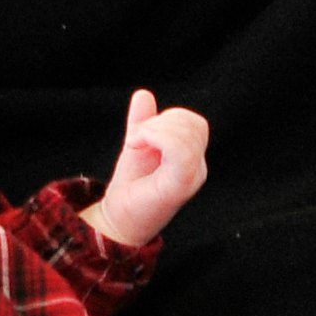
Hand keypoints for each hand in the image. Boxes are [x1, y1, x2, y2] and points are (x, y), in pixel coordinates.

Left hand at [83, 89, 208, 248]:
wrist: (118, 221)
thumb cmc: (131, 187)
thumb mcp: (137, 147)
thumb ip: (143, 122)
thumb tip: (144, 94)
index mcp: (192, 159)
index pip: (195, 123)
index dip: (169, 118)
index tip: (142, 133)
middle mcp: (198, 168)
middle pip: (194, 124)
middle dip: (162, 121)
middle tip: (137, 139)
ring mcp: (191, 178)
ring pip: (187, 135)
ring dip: (155, 129)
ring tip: (136, 143)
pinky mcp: (178, 187)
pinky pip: (181, 152)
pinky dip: (157, 138)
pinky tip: (137, 145)